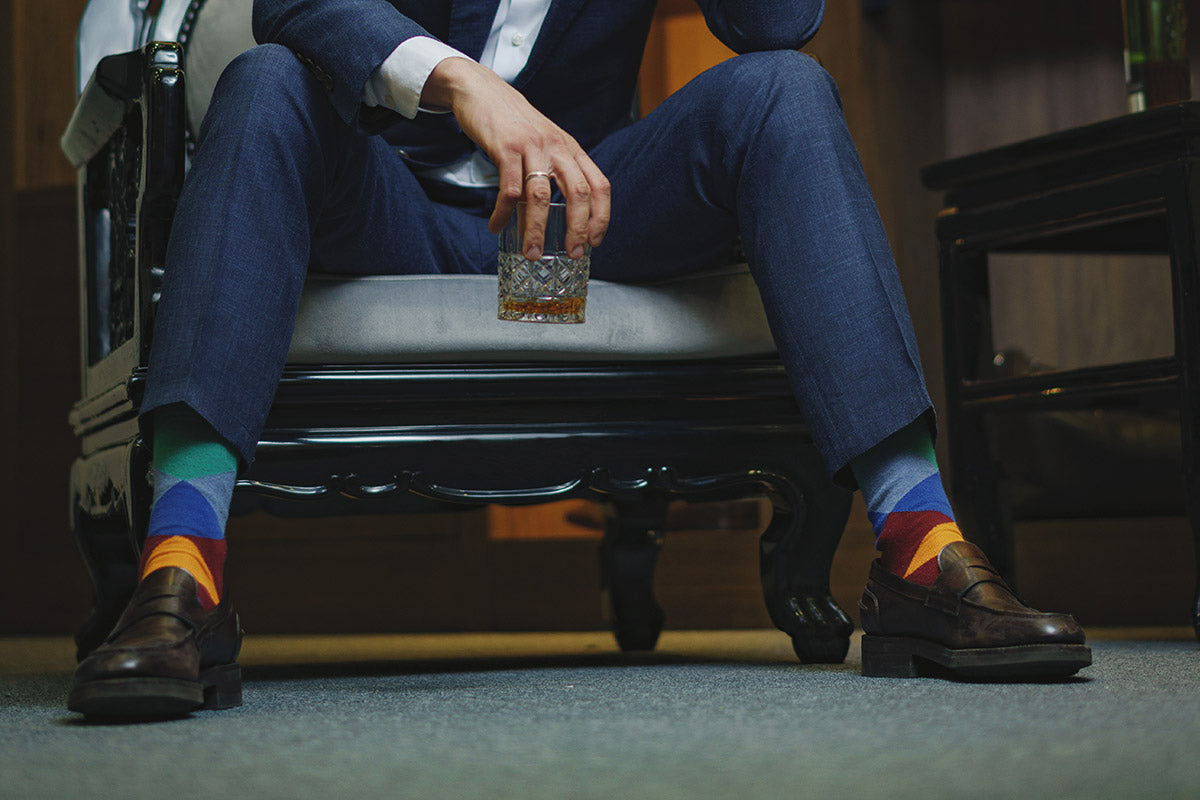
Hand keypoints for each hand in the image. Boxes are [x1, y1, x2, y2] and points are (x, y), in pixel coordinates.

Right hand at [422, 57, 609, 259]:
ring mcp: (532, 146)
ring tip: (530, 252)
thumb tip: (556, 218)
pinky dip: (503, 213)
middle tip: (572, 254)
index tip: (594, 242)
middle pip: (578, 193)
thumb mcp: (544, 144)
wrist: (481, 90)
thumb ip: (554, 173)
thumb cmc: (513, 125)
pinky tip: (497, 227)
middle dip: (577, 228)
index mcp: (571, 149)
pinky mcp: (506, 147)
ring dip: (536, 229)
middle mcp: (557, 147)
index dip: (601, 216)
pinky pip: (509, 189)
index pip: (599, 185)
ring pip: (541, 196)